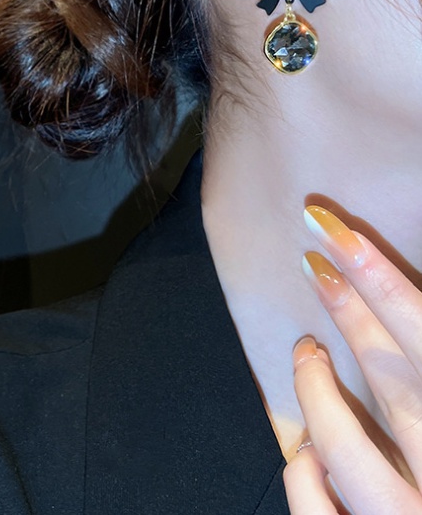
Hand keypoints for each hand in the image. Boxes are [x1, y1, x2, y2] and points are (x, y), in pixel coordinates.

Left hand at [284, 206, 421, 513]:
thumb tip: (415, 335)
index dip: (379, 278)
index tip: (331, 229)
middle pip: (394, 379)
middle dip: (352, 312)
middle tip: (318, 257)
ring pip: (346, 447)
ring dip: (317, 390)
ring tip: (306, 350)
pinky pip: (321, 512)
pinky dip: (306, 475)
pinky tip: (304, 446)